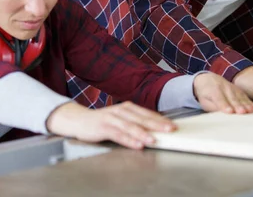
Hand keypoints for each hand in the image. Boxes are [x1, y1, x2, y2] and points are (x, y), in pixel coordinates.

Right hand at [45, 101, 175, 149]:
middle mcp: (120, 111)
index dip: (160, 120)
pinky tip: (136, 144)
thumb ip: (135, 122)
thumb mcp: (121, 119)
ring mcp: (111, 118)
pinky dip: (128, 139)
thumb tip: (155, 130)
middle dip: (157, 124)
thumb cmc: (102, 121)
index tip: (173, 126)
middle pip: (141, 118)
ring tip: (154, 140)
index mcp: (127, 108)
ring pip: (130, 126)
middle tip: (170, 130)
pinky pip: (117, 134)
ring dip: (143, 133)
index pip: (147, 114)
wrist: (79, 120)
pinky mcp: (102, 127)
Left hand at [192, 72, 252, 113]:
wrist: (208, 79)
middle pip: (231, 98)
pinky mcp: (238, 89)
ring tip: (250, 111)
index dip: (224, 105)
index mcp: (213, 90)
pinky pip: (244, 96)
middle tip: (242, 112)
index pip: (219, 98)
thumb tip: (221, 115)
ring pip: (239, 97)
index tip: (230, 112)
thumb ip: (212, 107)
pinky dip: (249, 102)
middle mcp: (223, 87)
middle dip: (237, 105)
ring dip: (245, 104)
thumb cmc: (206, 94)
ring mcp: (232, 87)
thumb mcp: (204, 101)